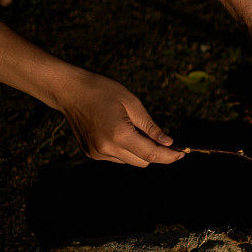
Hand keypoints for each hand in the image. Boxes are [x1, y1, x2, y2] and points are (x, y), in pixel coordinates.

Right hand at [57, 72, 183, 166]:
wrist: (69, 90)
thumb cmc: (102, 90)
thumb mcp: (132, 103)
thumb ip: (150, 126)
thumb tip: (168, 143)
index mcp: (119, 135)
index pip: (151, 154)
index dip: (169, 156)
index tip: (182, 154)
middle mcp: (107, 149)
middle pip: (143, 162)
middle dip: (156, 153)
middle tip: (166, 140)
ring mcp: (97, 153)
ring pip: (130, 161)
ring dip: (140, 151)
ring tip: (138, 130)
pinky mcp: (91, 153)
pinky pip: (117, 157)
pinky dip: (126, 150)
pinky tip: (123, 132)